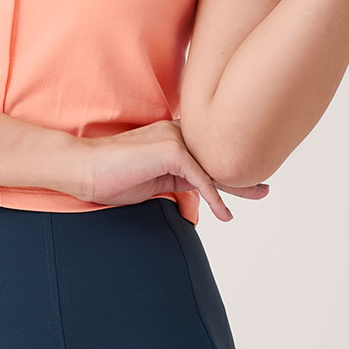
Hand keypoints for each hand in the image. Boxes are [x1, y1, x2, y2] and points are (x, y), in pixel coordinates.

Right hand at [72, 119, 268, 222]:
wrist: (84, 169)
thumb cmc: (111, 178)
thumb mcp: (153, 182)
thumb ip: (177, 182)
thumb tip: (200, 198)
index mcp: (171, 137)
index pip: (205, 154)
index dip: (226, 169)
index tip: (248, 182)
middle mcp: (177, 132)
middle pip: (215, 157)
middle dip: (240, 174)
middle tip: (264, 189)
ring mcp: (174, 138)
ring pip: (213, 166)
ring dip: (237, 185)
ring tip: (258, 195)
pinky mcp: (171, 150)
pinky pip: (201, 178)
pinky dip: (215, 199)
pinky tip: (224, 215)